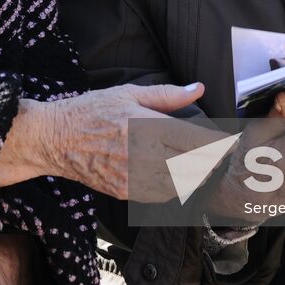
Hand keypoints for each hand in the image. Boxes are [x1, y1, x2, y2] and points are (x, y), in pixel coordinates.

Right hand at [0, 83, 210, 200]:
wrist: (55, 139)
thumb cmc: (91, 110)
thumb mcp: (127, 93)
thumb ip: (167, 95)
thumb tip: (198, 88)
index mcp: (148, 126)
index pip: (198, 140)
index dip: (219, 143)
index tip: (230, 141)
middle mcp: (144, 155)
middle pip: (195, 165)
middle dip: (212, 161)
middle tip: (219, 154)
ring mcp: (135, 178)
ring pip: (182, 184)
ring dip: (196, 176)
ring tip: (200, 166)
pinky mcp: (126, 192)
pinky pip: (162, 195)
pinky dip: (176, 187)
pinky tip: (175, 176)